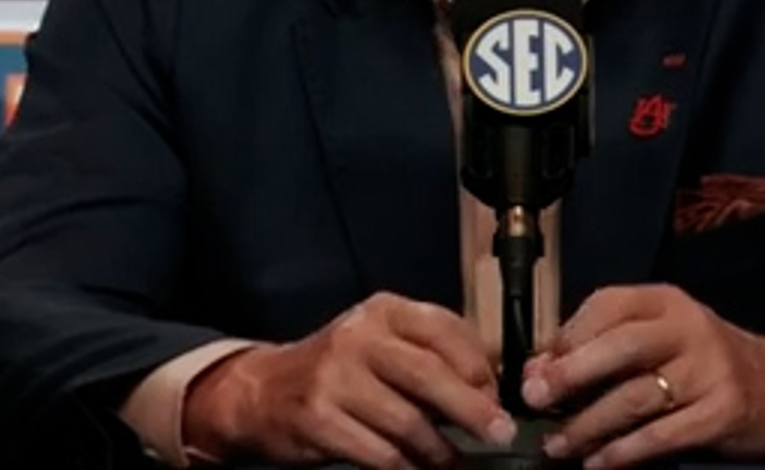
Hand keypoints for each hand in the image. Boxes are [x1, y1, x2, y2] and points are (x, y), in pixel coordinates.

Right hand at [184, 291, 516, 468]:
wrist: (264, 390)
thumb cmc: (341, 369)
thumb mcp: (383, 343)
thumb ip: (430, 355)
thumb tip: (488, 391)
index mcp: (383, 310)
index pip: (444, 329)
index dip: (478, 366)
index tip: (499, 396)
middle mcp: (358, 336)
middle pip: (429, 374)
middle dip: (472, 410)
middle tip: (500, 434)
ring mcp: (334, 377)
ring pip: (407, 421)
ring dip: (440, 450)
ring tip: (454, 462)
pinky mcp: (317, 417)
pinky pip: (378, 452)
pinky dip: (405, 467)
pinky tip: (417, 469)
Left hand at [522, 284, 764, 468]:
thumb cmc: (699, 360)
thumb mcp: (657, 337)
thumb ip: (602, 345)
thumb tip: (539, 369)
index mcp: (665, 301)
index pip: (607, 304)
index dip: (566, 335)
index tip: (536, 366)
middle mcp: (688, 328)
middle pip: (621, 347)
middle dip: (572, 374)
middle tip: (535, 398)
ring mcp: (708, 371)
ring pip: (636, 398)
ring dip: (589, 425)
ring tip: (558, 444)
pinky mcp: (720, 413)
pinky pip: (662, 436)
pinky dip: (624, 452)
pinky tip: (597, 462)